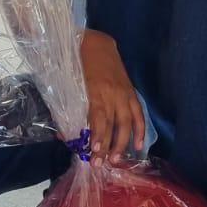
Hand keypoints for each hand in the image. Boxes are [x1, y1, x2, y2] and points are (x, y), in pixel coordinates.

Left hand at [80, 29, 145, 160]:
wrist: (96, 42)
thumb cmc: (77, 63)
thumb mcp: (69, 83)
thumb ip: (69, 107)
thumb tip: (65, 134)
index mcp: (96, 90)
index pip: (99, 117)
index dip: (98, 134)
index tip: (94, 150)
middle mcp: (113, 94)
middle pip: (113, 124)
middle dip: (107, 146)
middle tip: (100, 164)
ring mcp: (124, 93)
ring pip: (127, 122)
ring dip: (123, 143)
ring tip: (116, 160)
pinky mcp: (131, 92)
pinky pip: (139, 114)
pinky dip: (141, 130)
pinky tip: (139, 145)